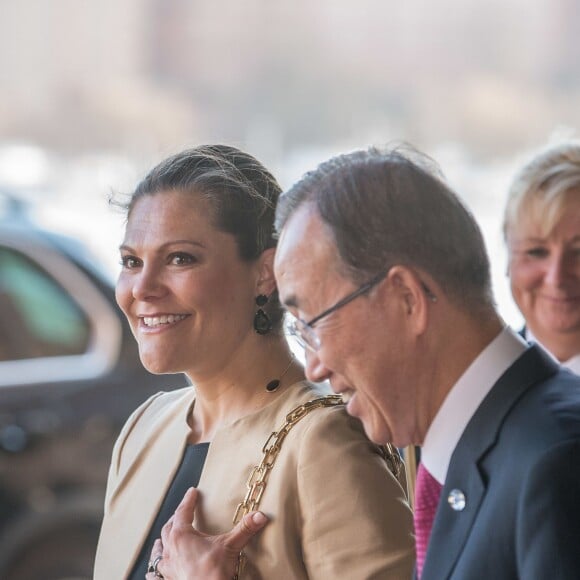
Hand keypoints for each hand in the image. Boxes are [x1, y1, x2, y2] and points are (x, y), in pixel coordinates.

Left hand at [146, 487, 268, 579]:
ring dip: (162, 542)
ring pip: (159, 550)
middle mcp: (171, 549)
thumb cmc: (213, 573)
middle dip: (176, 518)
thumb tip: (260, 515)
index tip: (192, 492)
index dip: (188, 500)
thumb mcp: (230, 546)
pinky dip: (154, 570)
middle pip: (169, 528)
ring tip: (164, 538)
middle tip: (182, 512)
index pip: (183, 511)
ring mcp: (167, 567)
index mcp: (182, 535)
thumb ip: (245, 528)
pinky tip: (152, 571)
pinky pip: (155, 575)